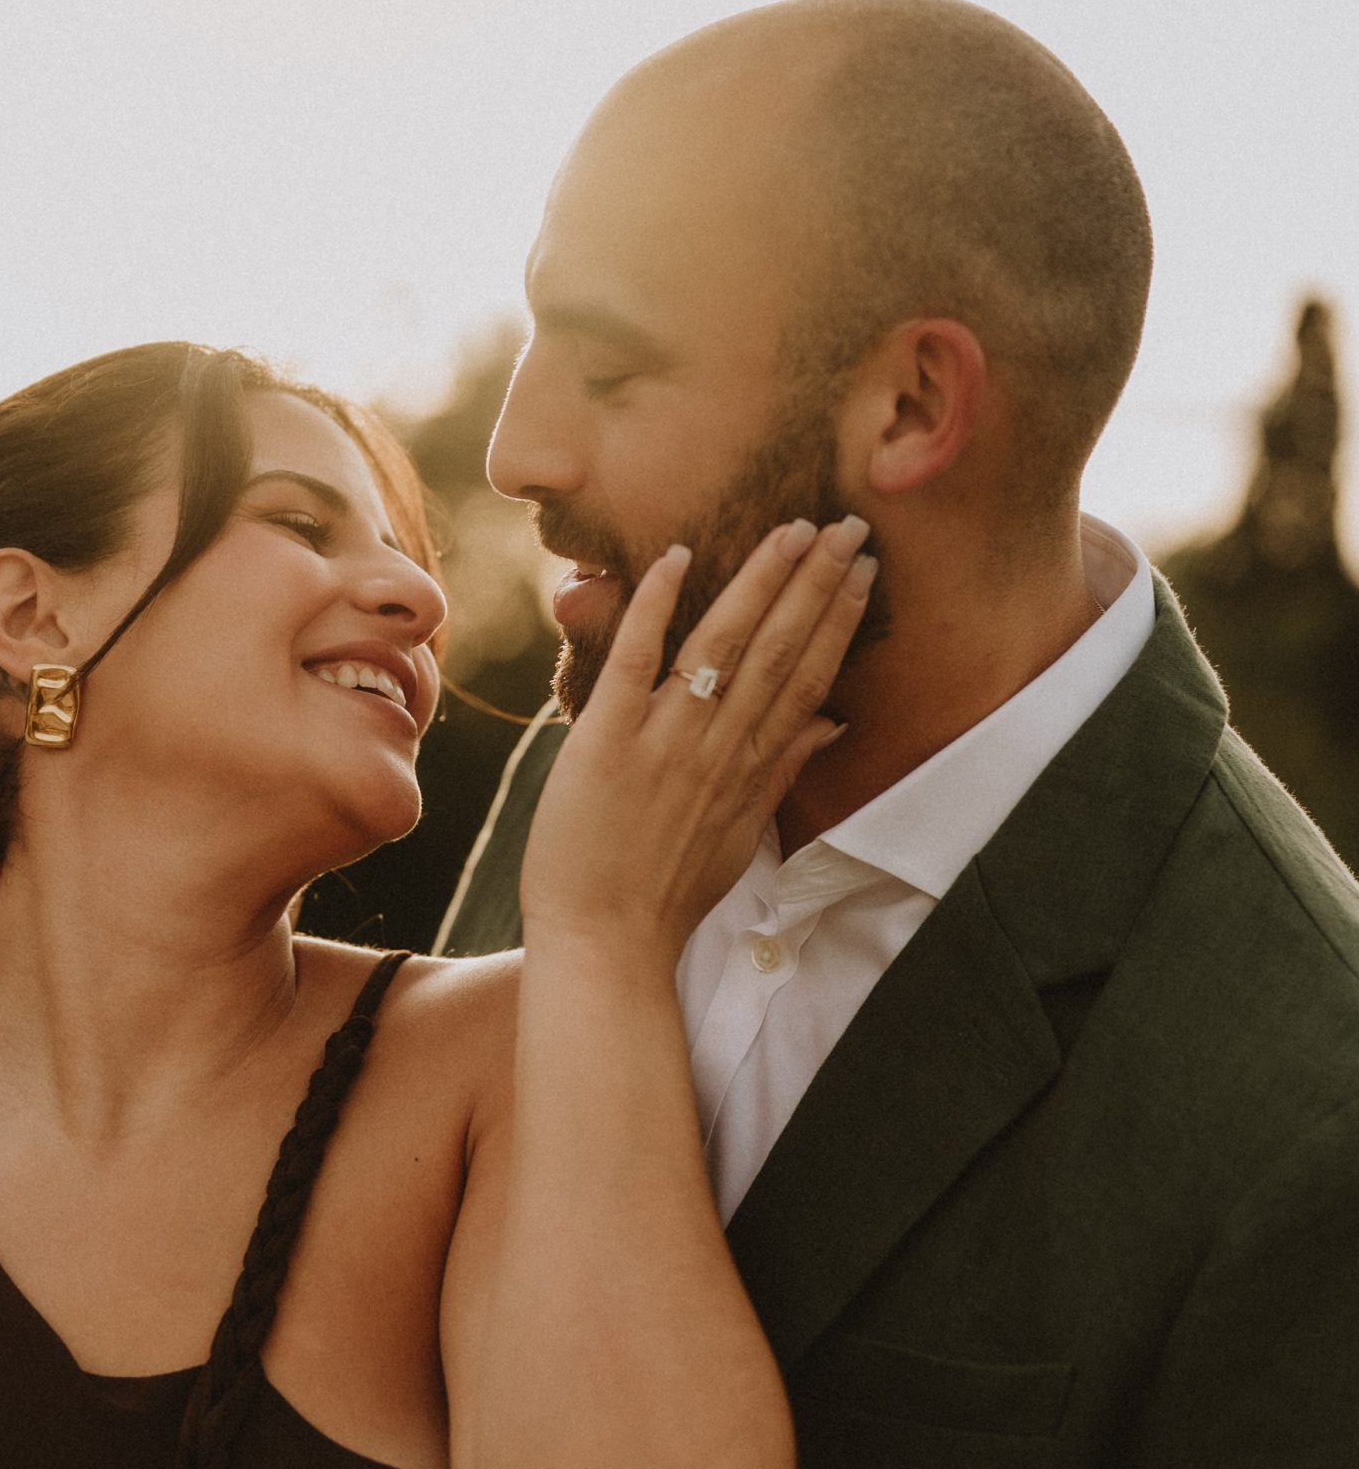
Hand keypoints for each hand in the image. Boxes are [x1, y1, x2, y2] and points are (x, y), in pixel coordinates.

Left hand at [519, 515, 875, 968]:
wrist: (605, 944)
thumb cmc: (665, 896)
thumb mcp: (739, 837)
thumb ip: (781, 773)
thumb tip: (829, 724)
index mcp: (749, 768)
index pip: (807, 678)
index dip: (839, 620)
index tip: (864, 569)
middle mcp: (717, 748)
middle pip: (779, 651)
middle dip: (817, 584)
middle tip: (849, 524)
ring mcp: (664, 741)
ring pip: (722, 646)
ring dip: (760, 583)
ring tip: (793, 529)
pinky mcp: (606, 740)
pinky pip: (635, 660)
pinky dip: (656, 607)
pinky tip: (678, 557)